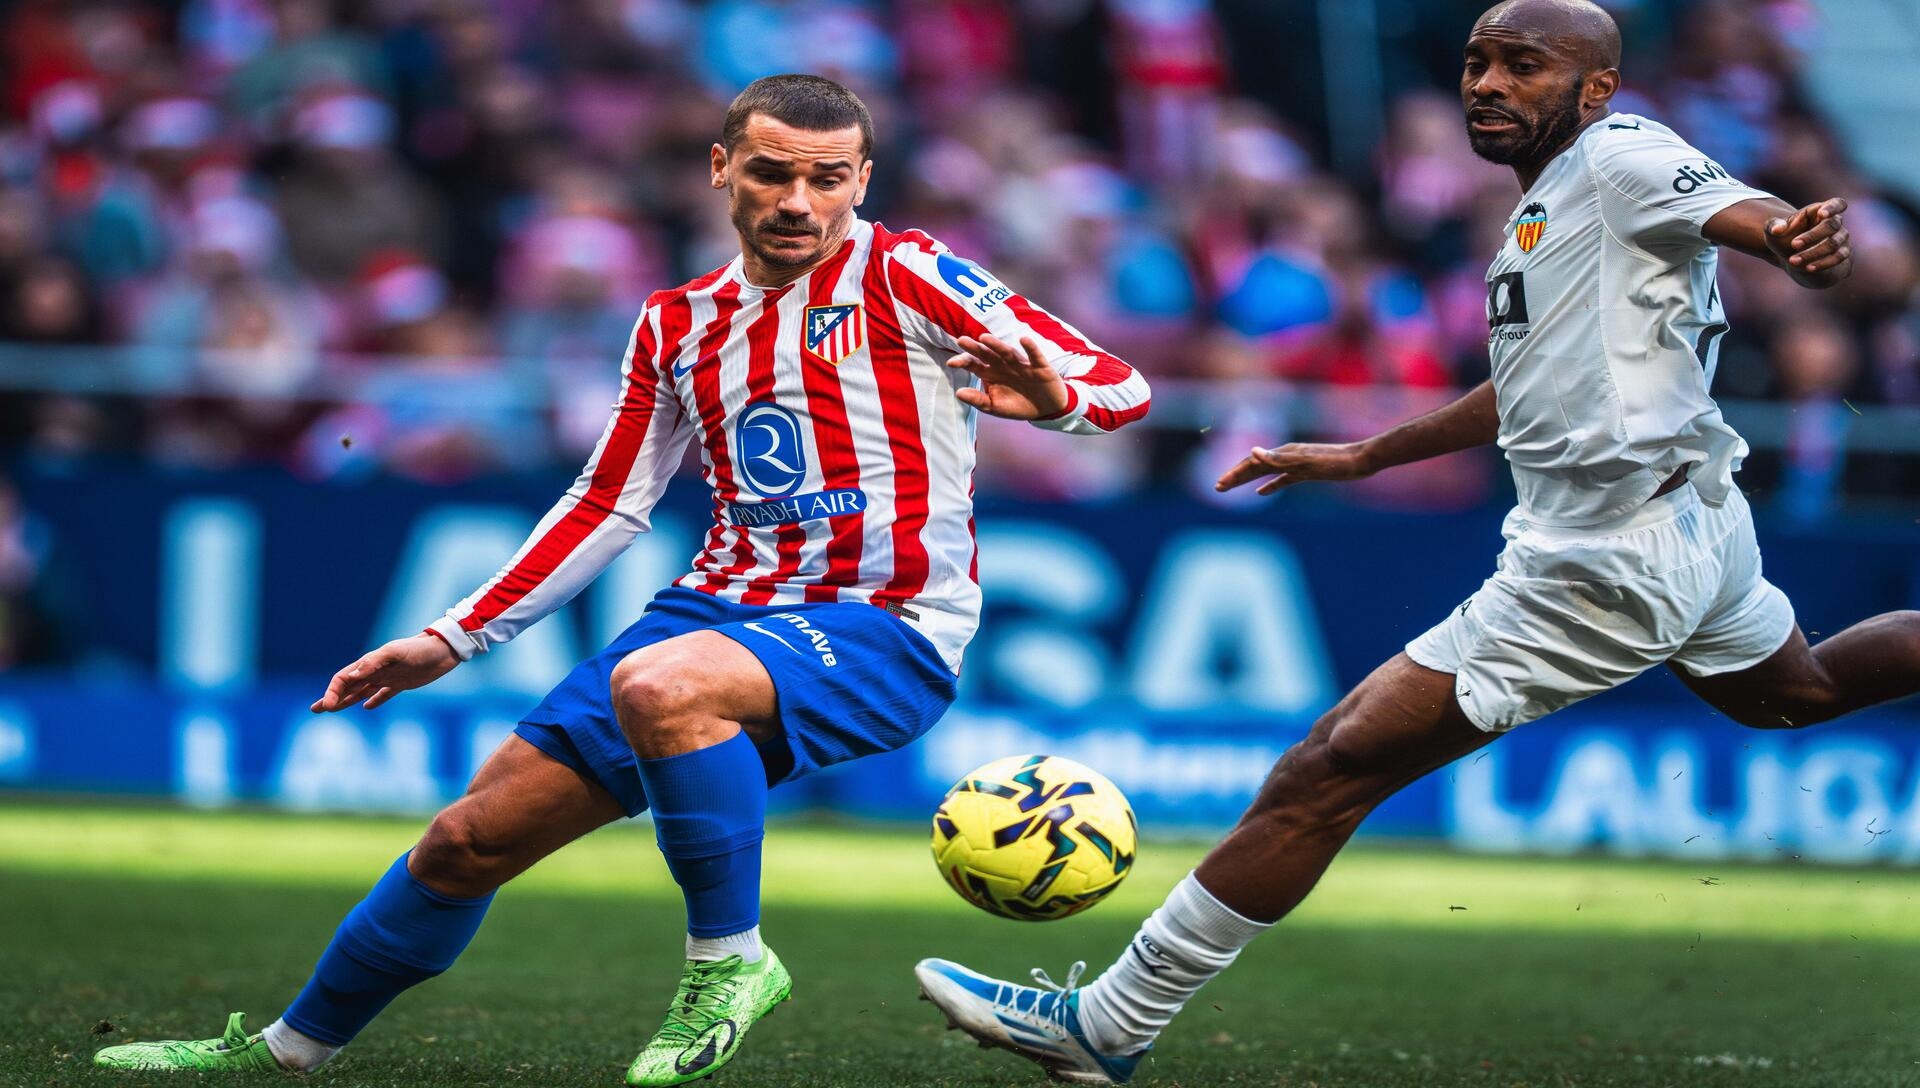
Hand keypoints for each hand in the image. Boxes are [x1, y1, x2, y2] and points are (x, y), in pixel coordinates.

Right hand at [311, 633, 459, 712]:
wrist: (443, 650)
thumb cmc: (419, 649)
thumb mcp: (396, 652)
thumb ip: (374, 662)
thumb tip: (353, 675)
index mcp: (370, 663)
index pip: (344, 678)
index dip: (333, 692)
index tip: (327, 706)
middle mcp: (376, 671)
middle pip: (348, 687)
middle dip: (332, 698)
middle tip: (316, 710)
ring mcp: (388, 677)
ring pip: (362, 691)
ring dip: (347, 700)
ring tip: (333, 709)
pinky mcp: (402, 684)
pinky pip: (383, 694)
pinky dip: (374, 701)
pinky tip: (367, 707)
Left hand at [947, 335, 1069, 419]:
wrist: (1046, 410)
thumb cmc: (1018, 405)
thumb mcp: (995, 407)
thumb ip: (978, 400)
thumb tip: (958, 393)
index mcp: (991, 373)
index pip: (974, 364)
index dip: (963, 362)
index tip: (951, 363)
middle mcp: (1003, 365)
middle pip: (987, 354)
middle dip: (975, 348)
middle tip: (961, 340)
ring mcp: (1021, 364)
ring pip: (1007, 352)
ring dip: (996, 345)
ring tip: (984, 338)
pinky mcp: (1039, 366)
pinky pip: (1034, 355)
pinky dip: (1030, 348)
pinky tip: (1024, 340)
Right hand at [1216, 441, 1376, 495]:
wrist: (1362, 461)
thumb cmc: (1336, 463)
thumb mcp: (1306, 462)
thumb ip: (1278, 459)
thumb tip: (1253, 452)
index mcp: (1284, 454)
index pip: (1252, 463)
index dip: (1234, 474)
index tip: (1219, 485)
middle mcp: (1287, 456)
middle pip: (1255, 466)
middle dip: (1235, 476)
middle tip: (1217, 487)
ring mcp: (1296, 464)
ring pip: (1265, 472)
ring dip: (1247, 480)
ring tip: (1232, 487)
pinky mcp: (1306, 472)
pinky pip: (1281, 479)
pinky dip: (1269, 485)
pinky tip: (1262, 493)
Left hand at [1765, 197, 1850, 282]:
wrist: (1794, 258)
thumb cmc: (1785, 239)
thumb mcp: (1773, 232)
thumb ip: (1772, 226)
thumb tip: (1777, 229)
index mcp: (1819, 211)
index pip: (1836, 203)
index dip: (1832, 207)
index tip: (1822, 214)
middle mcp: (1834, 223)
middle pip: (1831, 226)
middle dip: (1812, 236)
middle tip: (1793, 244)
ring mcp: (1841, 238)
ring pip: (1833, 244)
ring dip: (1813, 253)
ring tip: (1792, 260)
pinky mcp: (1842, 253)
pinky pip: (1838, 257)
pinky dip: (1823, 263)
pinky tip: (1808, 268)